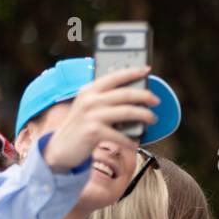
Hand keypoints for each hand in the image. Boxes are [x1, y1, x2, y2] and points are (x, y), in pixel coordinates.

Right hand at [41, 66, 158, 171]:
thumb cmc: (81, 127)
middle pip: (125, 94)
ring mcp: (91, 115)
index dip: (132, 72)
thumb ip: (104, 99)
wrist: (61, 148)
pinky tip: (136, 143)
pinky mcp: (93, 132)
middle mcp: (89, 100)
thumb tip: (132, 96)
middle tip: (156, 100)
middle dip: (144, 96)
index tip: (147, 70)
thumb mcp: (88, 107)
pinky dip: (131, 140)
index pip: (114, 76)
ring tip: (152, 119)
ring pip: (126, 112)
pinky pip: (120, 135)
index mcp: (89, 90)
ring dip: (144, 115)